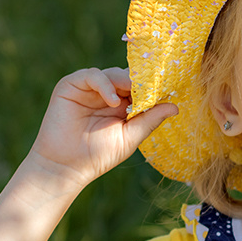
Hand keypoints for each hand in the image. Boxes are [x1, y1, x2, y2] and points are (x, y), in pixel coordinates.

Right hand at [28, 67, 176, 189]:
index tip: (168, 88)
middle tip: (153, 86)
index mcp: (121, 104)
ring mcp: (89, 89)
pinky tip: (112, 101)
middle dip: (141, 81)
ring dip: (125, 81)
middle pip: (128, 77)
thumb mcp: (131, 136)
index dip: (152, 87)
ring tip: (133, 95)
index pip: (140, 87)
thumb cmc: (98, 155)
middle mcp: (106, 93)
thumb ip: (150, 119)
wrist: (66, 166)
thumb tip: (175, 106)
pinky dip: (105, 84)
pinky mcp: (71, 86)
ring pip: (112, 73)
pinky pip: (92, 75)